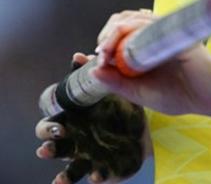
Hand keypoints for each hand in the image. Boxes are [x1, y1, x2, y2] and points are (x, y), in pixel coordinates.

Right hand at [35, 54, 145, 183]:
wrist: (146, 133)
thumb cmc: (122, 110)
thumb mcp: (114, 91)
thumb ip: (99, 74)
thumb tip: (82, 55)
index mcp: (75, 116)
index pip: (52, 116)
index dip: (49, 118)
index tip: (57, 116)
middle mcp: (74, 137)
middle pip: (50, 140)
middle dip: (49, 140)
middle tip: (58, 134)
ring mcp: (85, 154)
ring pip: (66, 164)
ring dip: (62, 169)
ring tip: (62, 171)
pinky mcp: (102, 169)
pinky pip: (94, 175)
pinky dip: (94, 176)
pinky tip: (97, 174)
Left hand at [93, 9, 210, 115]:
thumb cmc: (183, 96)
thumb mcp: (143, 94)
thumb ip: (120, 84)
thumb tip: (93, 72)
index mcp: (147, 48)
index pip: (119, 33)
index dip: (101, 40)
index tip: (82, 56)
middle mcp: (156, 36)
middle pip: (124, 19)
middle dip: (107, 34)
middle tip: (102, 53)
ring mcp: (168, 33)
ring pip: (136, 17)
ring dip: (116, 31)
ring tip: (109, 51)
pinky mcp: (179, 36)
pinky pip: (155, 26)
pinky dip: (137, 31)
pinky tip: (127, 47)